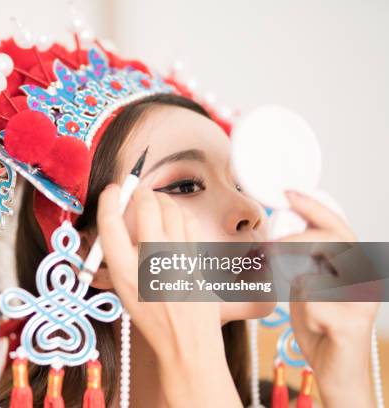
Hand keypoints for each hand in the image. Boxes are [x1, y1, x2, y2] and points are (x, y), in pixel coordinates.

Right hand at [96, 184, 241, 406]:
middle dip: (139, 192)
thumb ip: (115, 258)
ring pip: (170, 207)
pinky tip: (174, 217)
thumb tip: (114, 224)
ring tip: (154, 201)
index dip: (109, 200)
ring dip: (160, 198)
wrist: (185, 341)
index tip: (112, 190)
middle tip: (136, 192)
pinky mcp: (197, 256)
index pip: (110, 223)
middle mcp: (150, 259)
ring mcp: (178, 255)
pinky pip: (188, 220)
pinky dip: (179, 212)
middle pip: (145, 206)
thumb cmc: (151, 316)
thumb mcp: (122, 290)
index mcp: (124, 271)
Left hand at [281, 190, 378, 406]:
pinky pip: (312, 304)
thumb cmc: (321, 324)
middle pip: (329, 240)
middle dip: (292, 242)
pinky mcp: (354, 324)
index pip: (336, 225)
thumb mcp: (307, 285)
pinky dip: (303, 313)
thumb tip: (277, 234)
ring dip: (297, 287)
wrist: (336, 370)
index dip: (312, 206)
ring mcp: (364, 300)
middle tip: (268, 248)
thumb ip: (301, 260)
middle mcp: (367, 276)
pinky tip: (314, 325)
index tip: (288, 192)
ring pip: (315, 274)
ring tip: (302, 302)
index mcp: (357, 263)